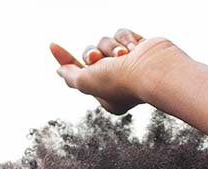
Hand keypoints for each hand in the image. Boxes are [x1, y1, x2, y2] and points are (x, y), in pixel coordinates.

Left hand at [50, 29, 186, 114]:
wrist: (155, 70)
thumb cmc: (121, 81)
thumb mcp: (86, 82)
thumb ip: (70, 76)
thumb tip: (60, 71)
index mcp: (105, 95)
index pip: (79, 74)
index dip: (65, 60)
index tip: (52, 45)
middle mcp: (117, 80)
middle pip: (91, 55)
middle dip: (91, 53)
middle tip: (96, 58)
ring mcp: (129, 64)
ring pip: (106, 43)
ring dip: (111, 47)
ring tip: (123, 56)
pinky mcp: (140, 48)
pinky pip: (122, 34)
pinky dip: (126, 39)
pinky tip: (135, 48)